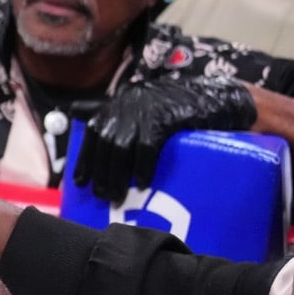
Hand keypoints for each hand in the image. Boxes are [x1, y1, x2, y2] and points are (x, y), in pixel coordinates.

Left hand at [73, 75, 257, 201]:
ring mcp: (146, 110)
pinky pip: (148, 147)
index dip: (86, 158)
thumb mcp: (142, 110)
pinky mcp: (166, 118)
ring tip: (117, 197)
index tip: (79, 182)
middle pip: (106, 143)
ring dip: (118, 176)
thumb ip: (116, 118)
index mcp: (118, 103)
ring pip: (122, 147)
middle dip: (101, 173)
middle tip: (102, 196)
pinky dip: (143, 167)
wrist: (214, 96)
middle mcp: (127, 104)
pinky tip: (142, 184)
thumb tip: (81, 122)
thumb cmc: (175, 108)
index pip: (93, 132)